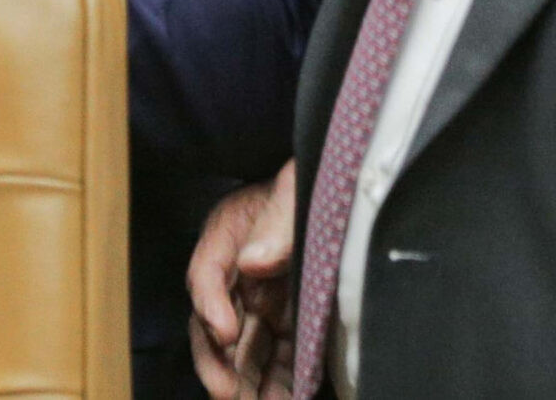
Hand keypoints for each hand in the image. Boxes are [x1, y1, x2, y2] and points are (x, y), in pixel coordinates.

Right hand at [189, 162, 297, 399]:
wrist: (349, 184)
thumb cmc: (317, 176)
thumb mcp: (295, 186)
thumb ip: (278, 220)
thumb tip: (253, 261)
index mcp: (231, 232)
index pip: (207, 273)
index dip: (210, 305)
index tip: (223, 331)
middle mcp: (240, 272)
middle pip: (216, 323)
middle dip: (218, 362)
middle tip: (227, 393)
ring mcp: (264, 299)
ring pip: (244, 349)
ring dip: (245, 382)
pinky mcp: (291, 320)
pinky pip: (280, 356)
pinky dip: (280, 383)